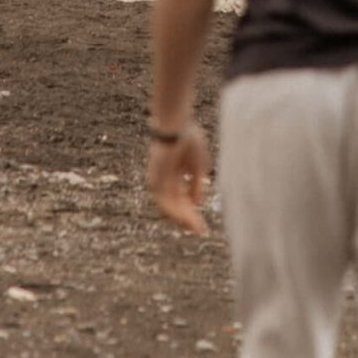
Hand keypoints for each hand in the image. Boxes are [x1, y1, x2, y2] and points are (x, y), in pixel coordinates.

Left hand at [147, 120, 210, 235]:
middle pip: (176, 205)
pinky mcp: (155, 182)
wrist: (176, 127)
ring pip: (169, 206)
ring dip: (182, 218)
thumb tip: (196, 204)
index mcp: (174, 174)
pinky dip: (174, 211)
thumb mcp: (198, 166)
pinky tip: (185, 218)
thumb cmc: (188, 140)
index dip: (192, 211)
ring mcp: (158, 182)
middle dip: (188, 218)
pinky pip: (164, 202)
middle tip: (200, 230)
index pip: (182, 198)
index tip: (202, 224)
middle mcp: (164, 181)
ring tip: (195, 227)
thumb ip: (196, 186)